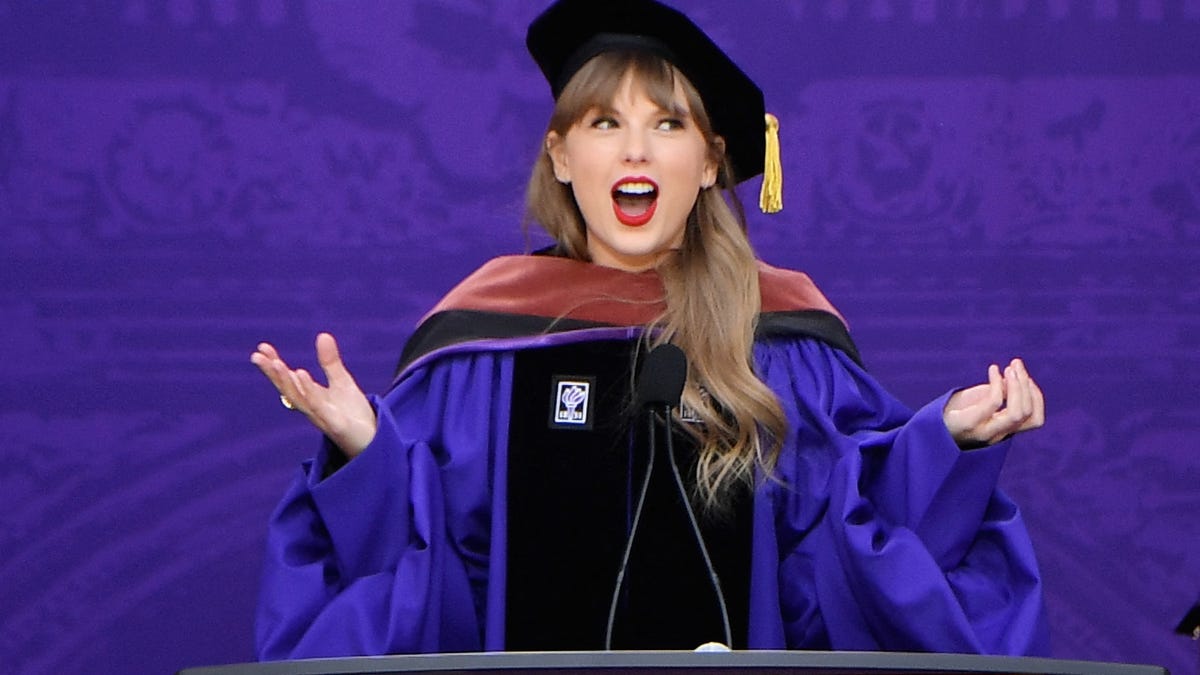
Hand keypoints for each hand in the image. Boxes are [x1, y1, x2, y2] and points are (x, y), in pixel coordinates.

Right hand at [251, 332, 376, 457]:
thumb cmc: (354, 415)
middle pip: (288, 390)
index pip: (289, 380)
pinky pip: (321, 409)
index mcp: (311, 398)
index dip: (274, 365)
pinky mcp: (337, 426)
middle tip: (257, 356)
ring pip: (300, 400)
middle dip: (273, 374)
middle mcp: (312, 409)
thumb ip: (330, 362)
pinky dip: (310, 393)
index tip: (261, 347)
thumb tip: (322, 334)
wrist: (374, 442)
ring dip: (287, 382)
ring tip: (276, 363)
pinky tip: (302, 375)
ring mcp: (323, 418)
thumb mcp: (342, 383)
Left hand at [943, 358, 1044, 447]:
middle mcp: (998, 434)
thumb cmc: (953, 411)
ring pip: (1017, 412)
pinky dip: (997, 383)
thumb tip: (1016, 379)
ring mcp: (984, 432)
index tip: (1027, 377)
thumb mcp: (981, 400)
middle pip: (1027, 414)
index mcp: (1004, 430)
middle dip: (1026, 385)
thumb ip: (1001, 394)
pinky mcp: (969, 423)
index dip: (1036, 396)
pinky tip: (992, 369)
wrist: (925, 427)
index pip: (1035, 420)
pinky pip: (993, 403)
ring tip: (1009, 367)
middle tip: (1016, 364)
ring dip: (1018, 385)